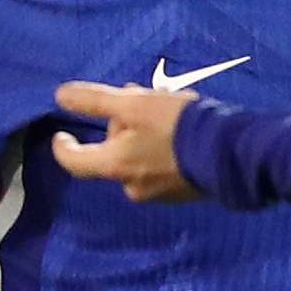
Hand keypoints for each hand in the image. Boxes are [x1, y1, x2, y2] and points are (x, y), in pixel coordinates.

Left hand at [50, 82, 198, 201]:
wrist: (230, 153)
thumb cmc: (177, 126)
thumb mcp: (134, 103)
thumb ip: (95, 101)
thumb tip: (60, 96)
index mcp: (116, 167)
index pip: (75, 163)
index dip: (64, 148)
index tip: (62, 136)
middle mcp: (132, 187)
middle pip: (112, 154)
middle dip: (121, 126)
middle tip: (138, 100)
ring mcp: (158, 195)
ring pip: (138, 160)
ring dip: (142, 136)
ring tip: (165, 112)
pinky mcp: (182, 194)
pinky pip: (161, 169)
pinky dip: (162, 150)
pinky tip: (182, 133)